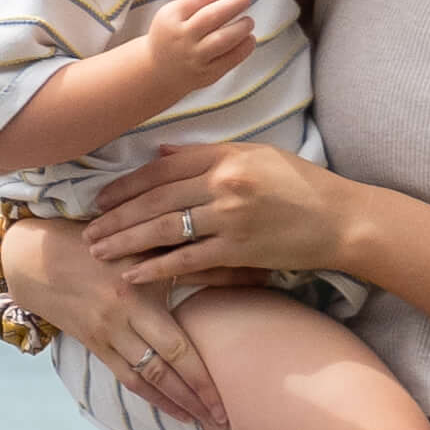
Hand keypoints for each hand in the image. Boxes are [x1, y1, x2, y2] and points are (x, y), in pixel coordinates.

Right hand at [0, 213, 236, 429]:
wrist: (36, 257)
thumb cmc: (100, 243)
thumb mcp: (146, 245)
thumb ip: (193, 262)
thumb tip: (253, 272)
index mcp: (136, 295)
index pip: (178, 348)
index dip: (202, 378)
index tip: (226, 401)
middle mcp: (119, 321)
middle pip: (163, 370)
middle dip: (194, 398)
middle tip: (223, 420)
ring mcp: (103, 336)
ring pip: (144, 379)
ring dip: (172, 403)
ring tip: (198, 420)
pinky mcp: (91, 344)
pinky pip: (123, 376)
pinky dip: (147, 394)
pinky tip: (167, 406)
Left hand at [61, 123, 344, 292]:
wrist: (341, 219)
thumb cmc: (301, 185)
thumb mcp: (256, 154)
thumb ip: (207, 154)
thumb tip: (161, 154)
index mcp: (225, 156)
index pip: (161, 170)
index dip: (125, 186)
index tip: (100, 199)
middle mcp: (223, 184)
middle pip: (154, 200)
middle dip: (116, 217)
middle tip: (87, 230)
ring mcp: (230, 218)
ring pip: (163, 230)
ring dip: (126, 242)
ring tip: (99, 251)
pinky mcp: (239, 250)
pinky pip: (188, 260)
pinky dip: (157, 268)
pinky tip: (132, 274)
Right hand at [66, 0, 256, 135]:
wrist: (150, 77)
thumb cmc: (165, 40)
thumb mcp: (175, 14)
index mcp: (171, 18)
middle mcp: (182, 37)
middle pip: (216, 16)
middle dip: (235, 5)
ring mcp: (194, 57)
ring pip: (225, 38)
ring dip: (241, 26)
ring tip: (248, 20)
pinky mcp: (205, 74)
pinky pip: (230, 60)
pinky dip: (243, 48)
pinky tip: (249, 39)